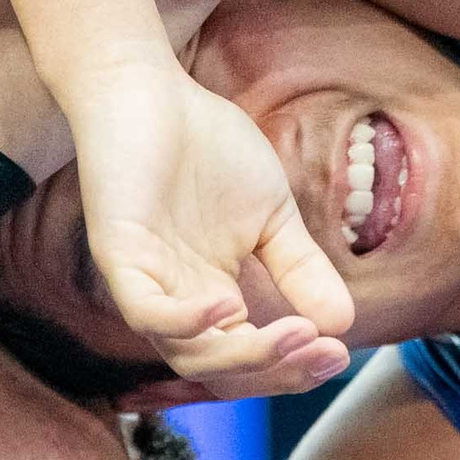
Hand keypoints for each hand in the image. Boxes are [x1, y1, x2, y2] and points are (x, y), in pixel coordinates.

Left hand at [60, 57, 353, 397]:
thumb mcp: (272, 216)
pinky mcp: (117, 256)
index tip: (341, 354)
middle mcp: (178, 301)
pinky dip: (187, 321)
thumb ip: (301, 269)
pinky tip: (231, 306)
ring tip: (295, 335)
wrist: (150, 89)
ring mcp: (145, 282)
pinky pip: (145, 313)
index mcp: (212, 296)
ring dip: (245, 355)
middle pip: (223, 370)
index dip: (295, 366)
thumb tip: (342, 324)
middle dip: (279, 370)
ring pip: (188, 353)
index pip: (251, 357)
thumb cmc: (207, 147)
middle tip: (327, 353)